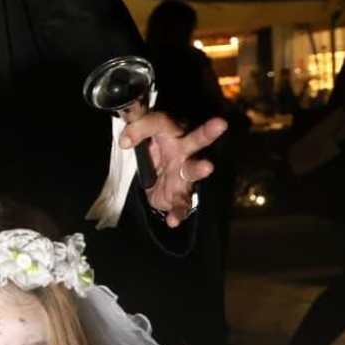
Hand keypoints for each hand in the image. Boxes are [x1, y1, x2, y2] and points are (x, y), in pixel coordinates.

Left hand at [120, 111, 226, 227]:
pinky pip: (182, 204)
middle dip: (207, 132)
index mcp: (171, 133)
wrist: (155, 180)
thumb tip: (124, 141)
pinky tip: (173, 221)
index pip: (159, 123)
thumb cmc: (152, 150)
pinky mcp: (181, 195)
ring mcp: (184, 173)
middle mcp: (183, 151)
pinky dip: (178, 212)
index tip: (123, 141)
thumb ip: (133, 130)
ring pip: (194, 169)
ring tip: (207, 166)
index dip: (140, 129)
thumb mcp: (138, 137)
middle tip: (220, 124)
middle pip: (196, 139)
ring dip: (199, 168)